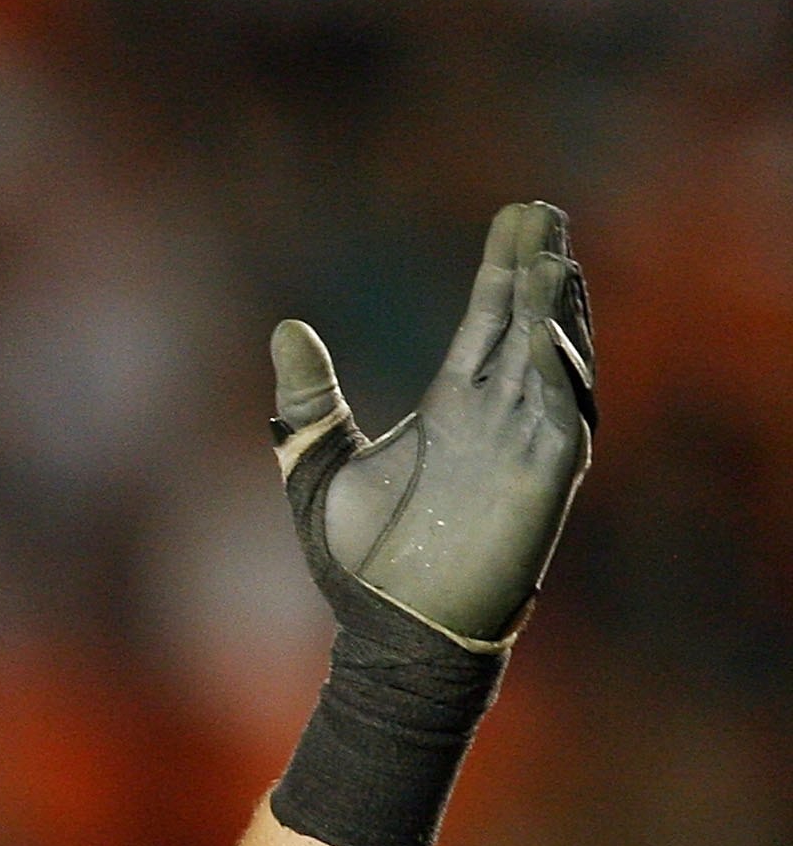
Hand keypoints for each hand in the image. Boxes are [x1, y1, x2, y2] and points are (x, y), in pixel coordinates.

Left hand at [270, 200, 594, 643]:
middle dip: (540, 271)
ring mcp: (523, 449)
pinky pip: (561, 421)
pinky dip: (554, 378)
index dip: (503, 267)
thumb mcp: (316, 464)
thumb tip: (284, 327)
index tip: (518, 212)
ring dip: (556, 312)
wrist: (387, 634)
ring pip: (553, 363)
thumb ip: (308, 398)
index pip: (487, 319)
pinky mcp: (540, 487)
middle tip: (546, 210)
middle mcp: (497, 419)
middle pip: (527, 326)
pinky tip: (543, 336)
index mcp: (453, 407)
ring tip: (553, 257)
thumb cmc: (359, 562)